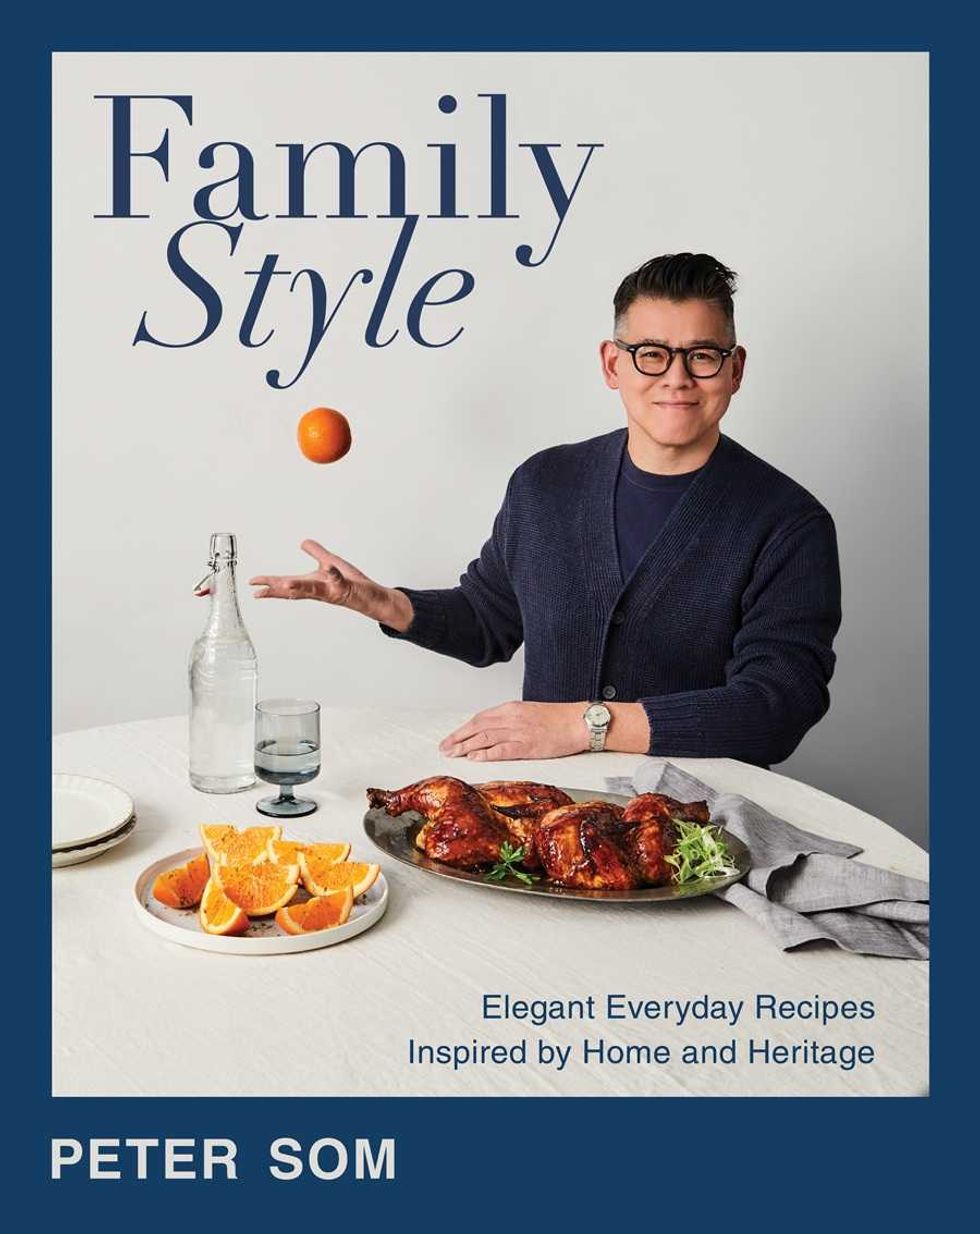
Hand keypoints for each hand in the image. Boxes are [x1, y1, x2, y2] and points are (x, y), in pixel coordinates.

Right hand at [248, 540, 412, 629]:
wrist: (371, 597)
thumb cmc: (352, 583)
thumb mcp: (331, 563)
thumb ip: (316, 553)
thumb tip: (303, 542)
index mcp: (312, 584)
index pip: (286, 584)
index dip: (268, 583)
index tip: (252, 584)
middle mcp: (318, 591)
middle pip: (293, 591)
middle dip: (275, 590)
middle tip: (257, 591)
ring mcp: (331, 591)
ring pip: (313, 589)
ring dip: (299, 587)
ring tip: (285, 583)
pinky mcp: (346, 589)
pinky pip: (338, 580)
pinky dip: (333, 574)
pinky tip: (328, 568)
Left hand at [439, 701, 588, 761]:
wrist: (579, 722)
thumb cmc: (558, 719)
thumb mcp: (530, 713)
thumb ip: (511, 720)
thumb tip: (494, 731)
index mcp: (511, 708)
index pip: (480, 718)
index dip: (463, 729)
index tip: (451, 738)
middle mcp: (512, 718)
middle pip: (477, 727)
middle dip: (458, 738)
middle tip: (444, 748)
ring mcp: (519, 731)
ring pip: (485, 738)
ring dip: (466, 747)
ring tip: (453, 754)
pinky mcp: (528, 745)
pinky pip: (502, 750)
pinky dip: (486, 754)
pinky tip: (474, 758)